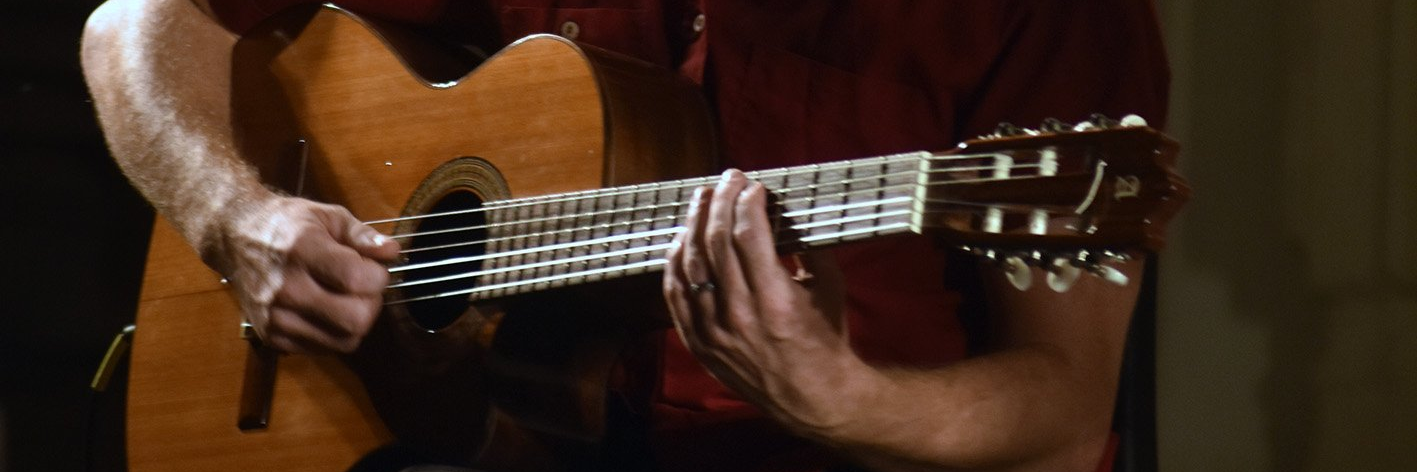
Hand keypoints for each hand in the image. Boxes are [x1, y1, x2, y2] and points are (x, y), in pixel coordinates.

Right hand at [219, 197, 400, 353]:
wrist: (234, 237)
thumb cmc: (288, 224)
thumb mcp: (327, 216)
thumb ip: (363, 235)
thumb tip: (392, 252)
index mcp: (302, 251)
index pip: (358, 281)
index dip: (379, 277)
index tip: (374, 268)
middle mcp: (286, 288)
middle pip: (355, 320)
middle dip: (372, 304)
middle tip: (364, 288)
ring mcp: (276, 316)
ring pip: (343, 341)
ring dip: (357, 323)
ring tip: (348, 300)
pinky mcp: (270, 336)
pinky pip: (322, 349)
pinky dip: (335, 334)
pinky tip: (329, 311)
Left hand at [662, 170, 871, 435]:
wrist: (815, 398)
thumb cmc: (826, 339)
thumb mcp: (829, 287)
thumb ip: (808, 246)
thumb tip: (785, 208)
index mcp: (777, 300)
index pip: (748, 234)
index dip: (746, 201)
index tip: (752, 184)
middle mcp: (741, 315)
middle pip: (716, 242)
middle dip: (720, 202)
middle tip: (727, 179)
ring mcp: (715, 332)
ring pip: (691, 264)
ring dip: (694, 223)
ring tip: (702, 199)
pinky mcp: (700, 344)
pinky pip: (675, 295)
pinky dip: (675, 262)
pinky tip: (681, 239)